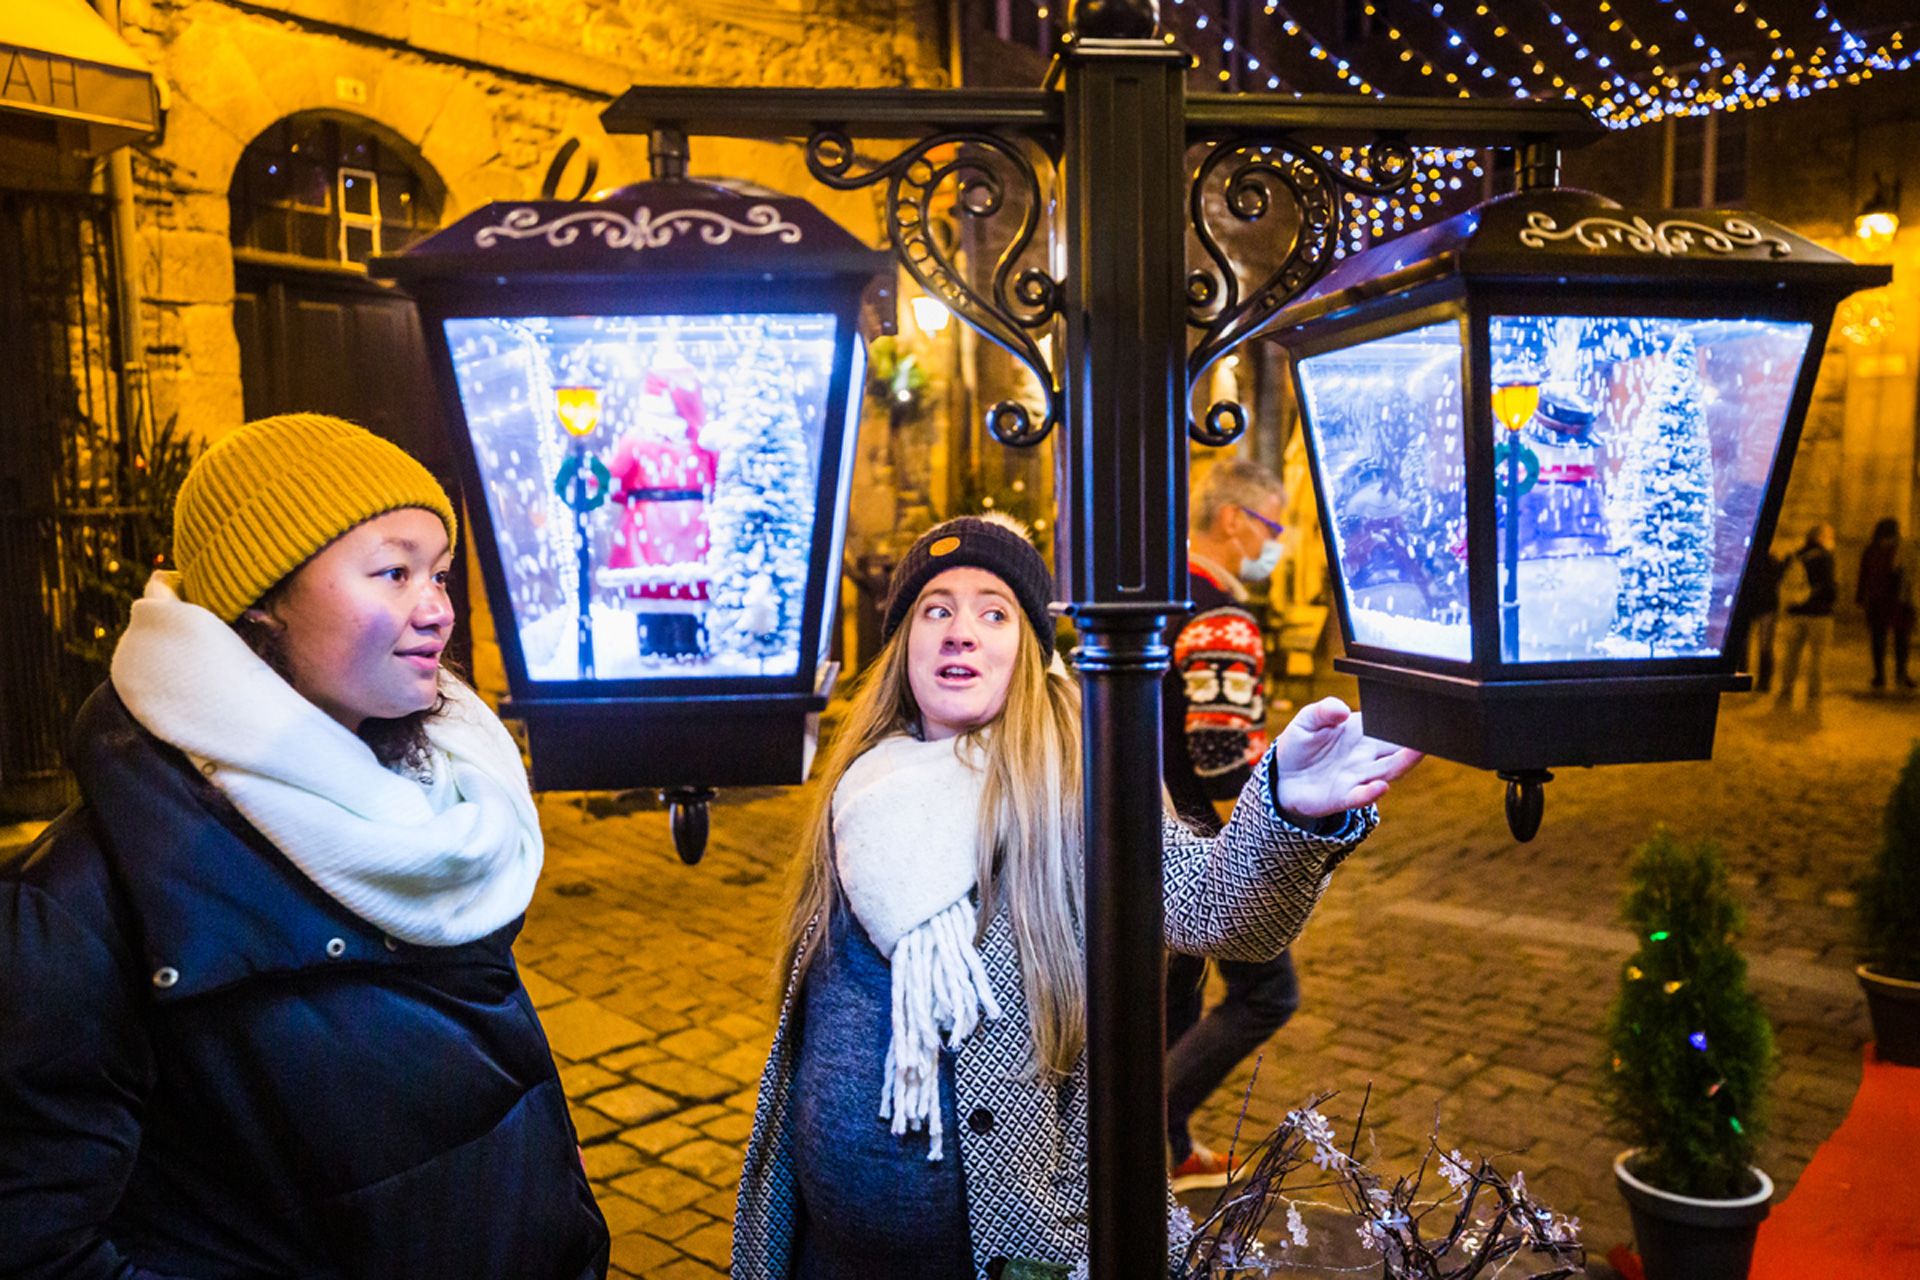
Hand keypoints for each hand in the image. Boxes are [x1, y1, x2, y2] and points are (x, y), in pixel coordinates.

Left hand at [1270, 696, 1422, 819]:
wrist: (1282, 775)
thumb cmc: (1301, 743)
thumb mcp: (1308, 719)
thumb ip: (1323, 711)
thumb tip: (1341, 709)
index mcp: (1364, 733)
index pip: (1391, 726)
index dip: (1406, 721)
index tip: (1421, 710)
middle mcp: (1368, 756)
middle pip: (1397, 750)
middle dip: (1413, 742)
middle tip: (1431, 731)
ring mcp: (1358, 777)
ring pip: (1387, 771)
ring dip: (1403, 763)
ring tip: (1418, 752)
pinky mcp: (1343, 797)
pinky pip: (1360, 796)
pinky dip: (1371, 793)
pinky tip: (1380, 787)